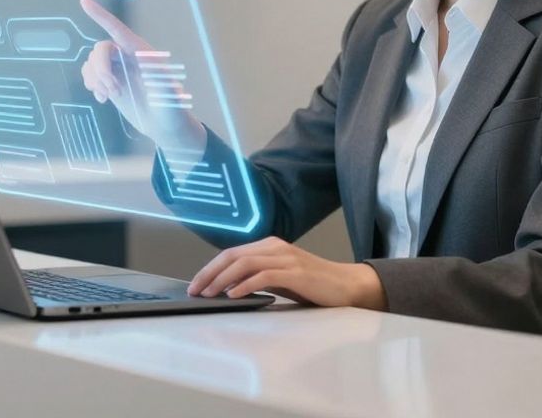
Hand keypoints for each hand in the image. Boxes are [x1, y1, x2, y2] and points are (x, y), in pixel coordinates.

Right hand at [79, 0, 206, 153]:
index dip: (100, 15)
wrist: (165, 127)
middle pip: (100, 49)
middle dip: (100, 69)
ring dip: (95, 79)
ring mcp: (117, 69)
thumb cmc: (173, 108)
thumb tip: (147, 64)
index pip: (118, 30)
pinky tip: (102, 99)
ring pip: (92, 62)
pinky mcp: (110, 82)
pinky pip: (89, 75)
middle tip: (113, 91)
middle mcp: (128, 57)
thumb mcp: (170, 94)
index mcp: (142, 53)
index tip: (83, 1)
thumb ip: (160, 79)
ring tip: (110, 96)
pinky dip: (91, 85)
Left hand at [186, 236, 387, 309]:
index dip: (210, 268)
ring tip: (210, 294)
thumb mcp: (280, 277)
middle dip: (210, 273)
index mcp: (269, 245)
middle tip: (195, 290)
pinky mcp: (295, 272)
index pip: (231, 253)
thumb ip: (257, 277)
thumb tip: (227, 287)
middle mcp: (274, 247)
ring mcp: (285, 258)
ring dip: (222, 280)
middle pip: (233, 256)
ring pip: (244, 264)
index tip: (196, 283)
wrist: (346, 285)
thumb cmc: (312, 284)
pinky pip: (263, 276)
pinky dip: (245, 285)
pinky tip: (233, 295)